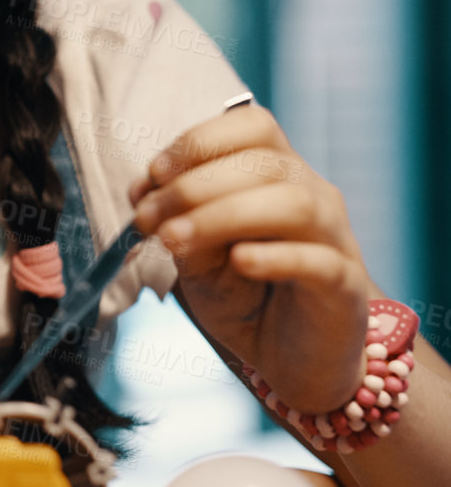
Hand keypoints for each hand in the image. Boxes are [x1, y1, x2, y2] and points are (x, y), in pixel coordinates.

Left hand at [127, 104, 369, 413]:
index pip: (252, 127)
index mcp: (278, 175)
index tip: (154, 174)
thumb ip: (177, 221)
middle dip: (193, 186)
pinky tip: (239, 261)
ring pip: (293, 204)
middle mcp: (313, 196)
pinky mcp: (344, 286)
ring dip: (223, 215)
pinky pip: (318, 260)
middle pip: (264, 164)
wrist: (291, 359)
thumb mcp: (197, 256)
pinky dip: (275, 255)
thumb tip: (143, 192)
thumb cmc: (245, 295)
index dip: (199, 141)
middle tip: (149, 219)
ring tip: (175, 239)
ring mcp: (334, 239)